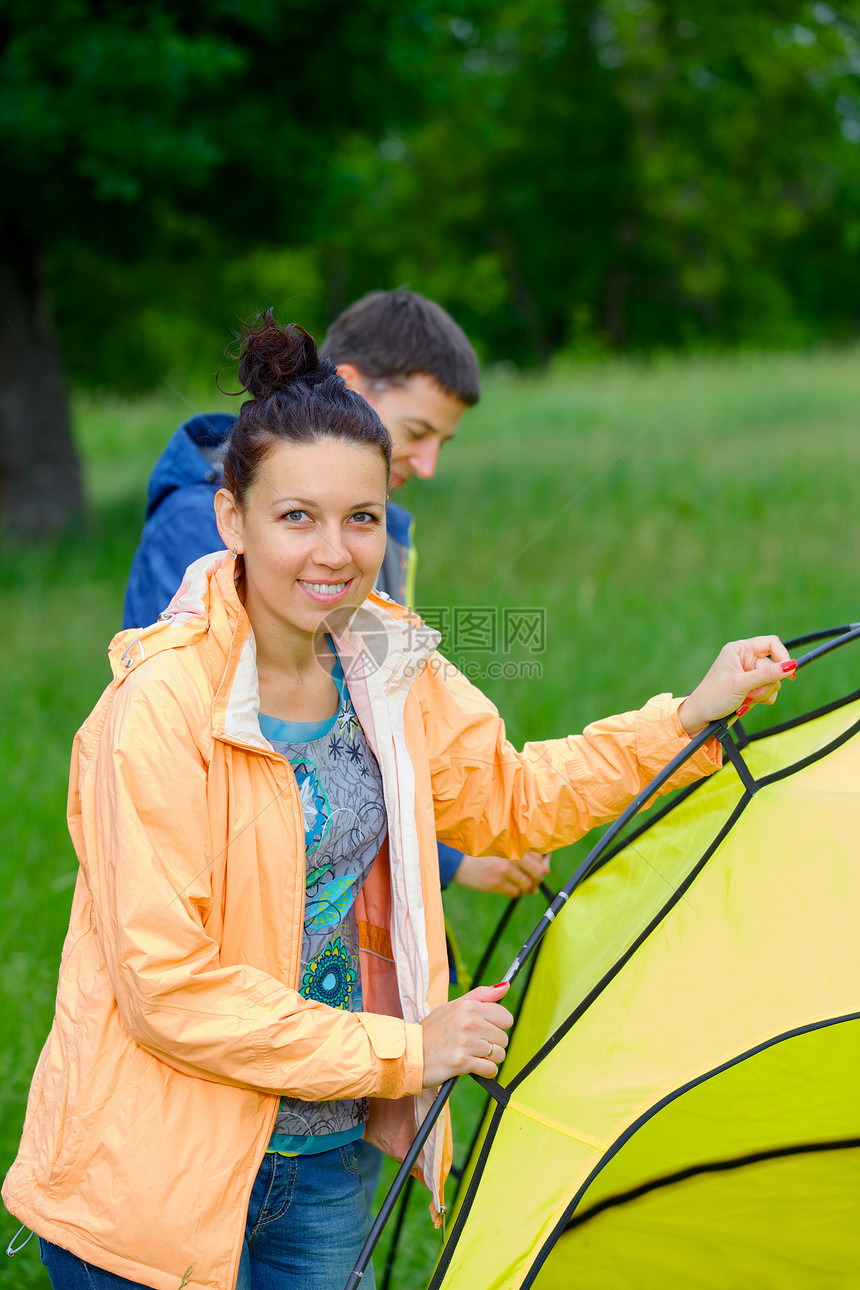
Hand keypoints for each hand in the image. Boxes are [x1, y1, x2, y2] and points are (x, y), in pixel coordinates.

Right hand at [420, 984, 512, 1086]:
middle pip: (503, 1038)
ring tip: (472, 1056)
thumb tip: (505, 986)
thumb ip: (481, 996)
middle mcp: (467, 1022)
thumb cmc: (433, 1031)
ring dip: (488, 1059)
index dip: (497, 1026)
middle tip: (474, 1046)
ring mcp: (465, 1042)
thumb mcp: (453, 1007)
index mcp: (468, 1006)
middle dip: (492, 1045)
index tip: (485, 1030)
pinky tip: (472, 1066)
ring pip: (499, 1054)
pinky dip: (485, 1072)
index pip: (505, 1017)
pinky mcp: (461, 1062)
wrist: (410, 1054)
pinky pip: (490, 1069)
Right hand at [453, 851, 549, 897]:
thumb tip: (545, 873)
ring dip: (526, 889)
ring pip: (527, 885)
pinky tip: (509, 889)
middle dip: (537, 880)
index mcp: (513, 845)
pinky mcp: (496, 882)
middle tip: (532, 884)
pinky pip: (515, 893)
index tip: (538, 872)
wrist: (459, 862)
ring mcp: (504, 869)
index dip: (541, 866)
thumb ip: (523, 858)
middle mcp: (511, 855)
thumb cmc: (483, 855)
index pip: (538, 856)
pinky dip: (516, 893)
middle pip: (537, 872)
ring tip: (519, 887)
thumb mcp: (503, 850)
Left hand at [678, 636, 795, 736]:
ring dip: (762, 694)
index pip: (771, 643)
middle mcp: (745, 659)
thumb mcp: (741, 684)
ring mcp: (749, 673)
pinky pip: (769, 692)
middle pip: (774, 667)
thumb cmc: (714, 697)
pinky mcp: (752, 687)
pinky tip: (744, 705)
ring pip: (774, 681)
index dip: (783, 656)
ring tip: (744, 700)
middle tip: (749, 695)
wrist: (701, 717)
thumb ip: (767, 674)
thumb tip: (792, 665)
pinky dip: (760, 700)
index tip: (789, 673)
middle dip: (765, 685)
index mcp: (739, 650)